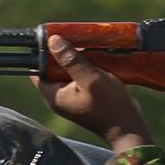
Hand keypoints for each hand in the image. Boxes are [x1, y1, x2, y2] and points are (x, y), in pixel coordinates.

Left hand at [35, 35, 152, 150]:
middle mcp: (58, 97)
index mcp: (54, 95)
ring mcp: (71, 98)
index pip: (37, 71)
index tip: (53, 38)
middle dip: (62, 54)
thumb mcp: (90, 78)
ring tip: (87, 46)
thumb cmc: (110, 106)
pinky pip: (78, 77)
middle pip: (52, 69)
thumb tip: (52, 41)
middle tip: (73, 38)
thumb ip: (71, 60)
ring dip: (76, 59)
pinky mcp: (83, 97)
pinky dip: (85, 67)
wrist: (128, 127)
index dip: (42, 54)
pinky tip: (95, 58)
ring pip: (67, 72)